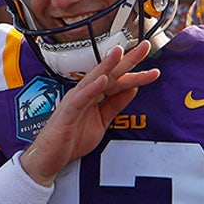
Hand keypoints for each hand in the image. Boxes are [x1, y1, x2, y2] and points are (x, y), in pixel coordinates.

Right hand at [18, 43, 159, 183]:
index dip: (136, 74)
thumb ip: (115, 105)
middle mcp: (85, 94)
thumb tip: (131, 89)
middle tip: (144, 46)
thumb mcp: (102, 121)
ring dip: (107, 65)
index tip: (154, 69)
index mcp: (93, 95)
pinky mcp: (68, 112)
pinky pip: (81, 98)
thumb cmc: (71, 138)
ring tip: (121, 52)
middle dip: (127, 60)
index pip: (117, 81)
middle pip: (109, 73)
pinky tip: (102, 79)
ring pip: (94, 79)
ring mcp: (75, 101)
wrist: (50, 157)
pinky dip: (92, 88)